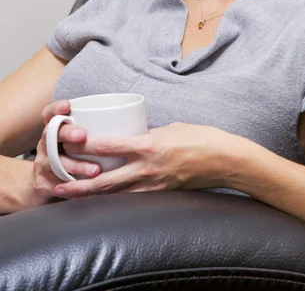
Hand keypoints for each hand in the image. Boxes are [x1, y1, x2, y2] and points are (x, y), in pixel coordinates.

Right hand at [23, 100, 101, 208]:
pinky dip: (73, 188)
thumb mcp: (79, 141)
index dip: (56, 108)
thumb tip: (135, 121)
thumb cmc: (72, 158)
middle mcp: (46, 144)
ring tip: (95, 170)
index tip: (68, 105)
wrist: (45, 186)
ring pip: (56, 163)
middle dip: (67, 133)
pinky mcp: (43, 185)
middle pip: (52, 134)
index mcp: (56, 130)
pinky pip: (57, 186)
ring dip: (76, 165)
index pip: (50, 114)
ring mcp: (43, 164)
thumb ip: (98, 130)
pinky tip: (88, 189)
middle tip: (82, 135)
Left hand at [53, 122, 238, 198]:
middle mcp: (146, 168)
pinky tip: (104, 200)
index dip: (85, 145)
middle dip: (78, 185)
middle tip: (57, 185)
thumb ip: (148, 134)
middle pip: (105, 180)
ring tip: (72, 196)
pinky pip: (133, 198)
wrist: (223, 159)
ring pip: (115, 194)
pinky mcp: (160, 194)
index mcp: (148, 146)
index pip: (109, 145)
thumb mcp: (170, 128)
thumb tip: (134, 136)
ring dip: (91, 196)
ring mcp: (153, 184)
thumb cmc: (200, 138)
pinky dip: (115, 199)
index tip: (67, 142)